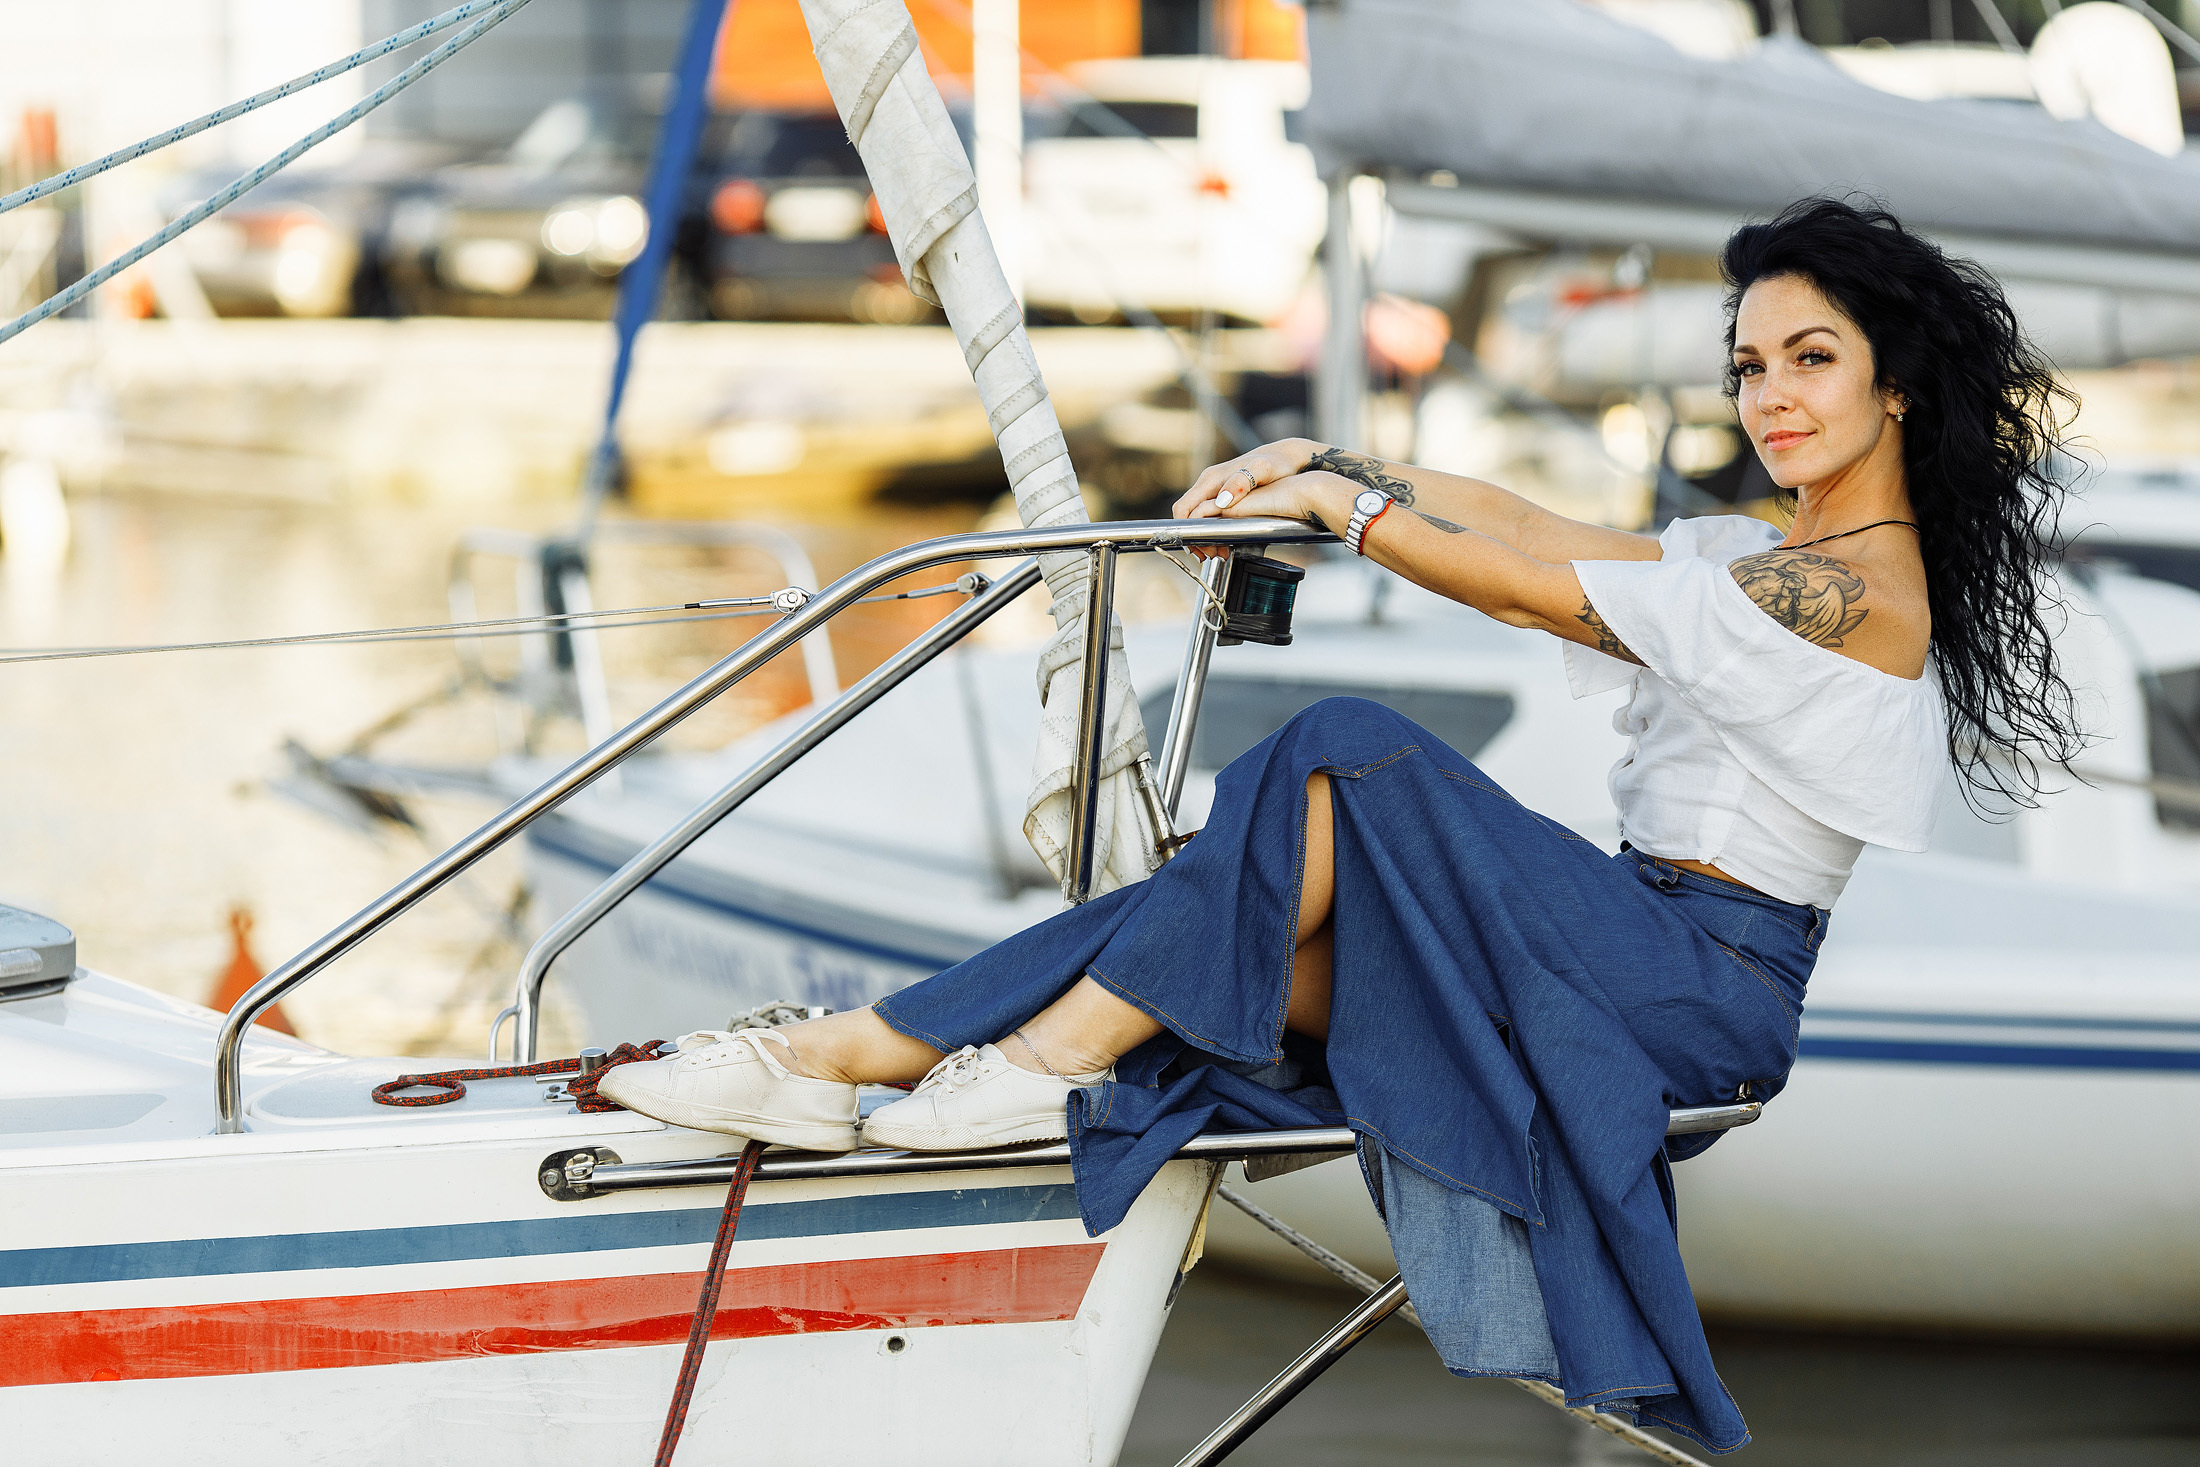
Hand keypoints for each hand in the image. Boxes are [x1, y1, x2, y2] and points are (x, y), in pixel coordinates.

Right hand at [1174, 439, 1326, 556]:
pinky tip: (1226, 542)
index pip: (1183, 507)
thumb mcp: (1262, 470)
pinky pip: (1210, 516)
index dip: (1185, 530)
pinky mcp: (1224, 495)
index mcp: (1211, 479)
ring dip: (1204, 538)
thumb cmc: (1276, 463)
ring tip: (1220, 552)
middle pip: (1187, 515)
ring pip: (1198, 518)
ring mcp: (1215, 489)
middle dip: (1195, 538)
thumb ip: (1241, 482)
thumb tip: (1221, 501)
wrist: (1286, 457)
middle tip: (1210, 555)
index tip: (1198, 547)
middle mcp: (1209, 483)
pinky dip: (1213, 532)